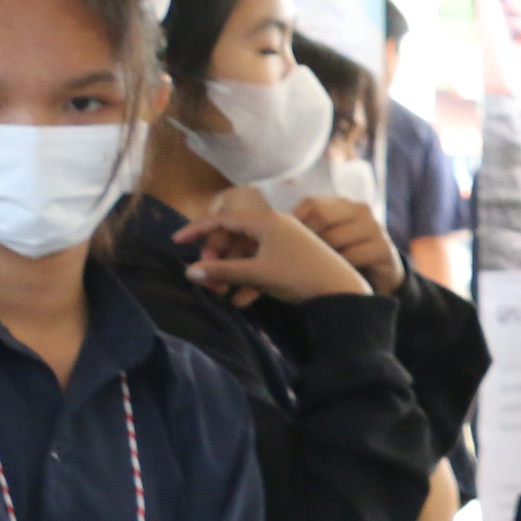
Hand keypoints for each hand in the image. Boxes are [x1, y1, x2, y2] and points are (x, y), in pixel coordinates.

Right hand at [176, 184, 368, 306]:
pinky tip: (241, 301)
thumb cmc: (299, 277)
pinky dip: (250, 278)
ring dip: (232, 272)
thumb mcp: (256, 273)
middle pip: (235, 236)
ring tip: (221, 294)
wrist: (343, 292)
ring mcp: (286, 241)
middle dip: (217, 258)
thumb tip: (189, 272)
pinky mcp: (294, 257)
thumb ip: (222, 271)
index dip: (198, 230)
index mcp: (267, 221)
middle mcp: (276, 225)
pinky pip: (264, 263)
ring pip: (248, 253)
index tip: (177, 242)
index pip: (223, 219)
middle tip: (207, 278)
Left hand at [292, 192, 403, 293]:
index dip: (295, 222)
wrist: (379, 277)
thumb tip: (266, 232)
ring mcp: (375, 228)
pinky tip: (334, 275)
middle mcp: (360, 210)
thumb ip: (305, 230)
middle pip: (322, 216)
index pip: (312, 203)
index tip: (284, 243)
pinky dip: (339, 267)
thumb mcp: (325, 239)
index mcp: (342, 203)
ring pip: (335, 237)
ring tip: (313, 268)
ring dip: (321, 255)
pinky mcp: (384, 248)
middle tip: (297, 258)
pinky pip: (352, 256)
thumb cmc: (343, 257)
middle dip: (307, 238)